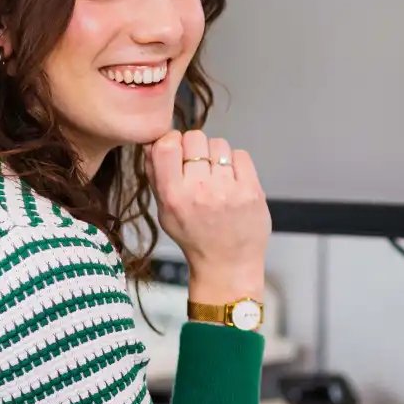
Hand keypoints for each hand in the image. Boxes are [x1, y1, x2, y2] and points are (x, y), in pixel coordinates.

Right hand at [148, 129, 270, 302]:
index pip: (167, 145)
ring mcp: (227, 190)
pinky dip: (236, 163)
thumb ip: (155, 176)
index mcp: (174, 197)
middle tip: (199, 166)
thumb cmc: (194, 238)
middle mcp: (200, 191)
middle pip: (194, 138)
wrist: (228, 264)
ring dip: (216, 155)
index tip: (177, 150)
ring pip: (219, 144)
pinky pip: (241, 154)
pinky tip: (232, 180)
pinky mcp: (251, 190)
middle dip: (195, 148)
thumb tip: (152, 142)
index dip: (172, 141)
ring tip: (217, 176)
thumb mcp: (164, 212)